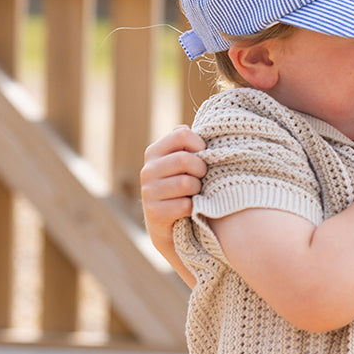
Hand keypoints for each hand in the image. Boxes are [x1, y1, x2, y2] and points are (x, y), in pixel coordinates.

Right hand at [140, 125, 206, 243]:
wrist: (171, 226)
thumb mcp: (183, 164)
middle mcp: (148, 170)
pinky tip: (192, 208)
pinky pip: (185, 205)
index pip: (181, 135)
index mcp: (154, 152)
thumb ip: (185, 144)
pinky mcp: (154, 213)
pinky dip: (194, 208)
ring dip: (198, 190)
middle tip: (204, 177)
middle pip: (185, 160)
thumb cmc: (183, 188)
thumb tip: (184, 126)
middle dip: (201, 169)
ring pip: (186, 184)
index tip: (205, 154)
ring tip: (197, 193)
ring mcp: (148, 192)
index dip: (200, 144)